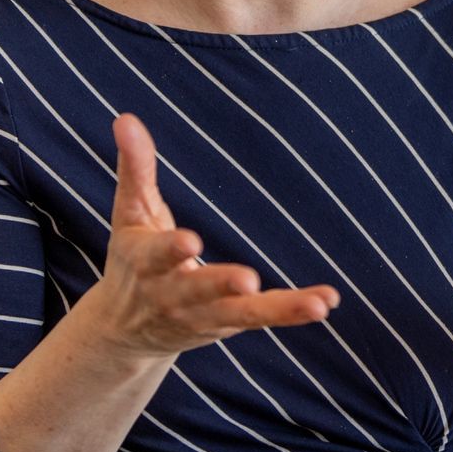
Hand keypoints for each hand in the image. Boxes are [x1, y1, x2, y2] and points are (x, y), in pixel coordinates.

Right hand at [84, 112, 339, 358]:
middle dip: (220, 285)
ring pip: (241, 313)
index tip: (190, 242)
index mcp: (144, 263)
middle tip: (248, 281)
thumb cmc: (132, 261)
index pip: (156, 256)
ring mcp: (204, 315)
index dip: (171, 249)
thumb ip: (135, 169)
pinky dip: (293, 311)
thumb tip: (126, 118)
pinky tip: (326, 303)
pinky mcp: (229, 324)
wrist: (126, 332)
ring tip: (315, 305)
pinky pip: (264, 318)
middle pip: (198, 291)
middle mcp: (172, 295)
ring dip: (279, 310)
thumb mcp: (131, 214)